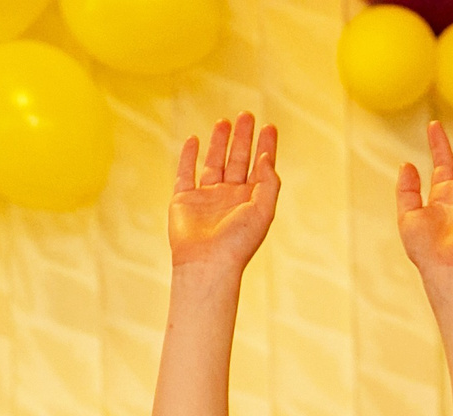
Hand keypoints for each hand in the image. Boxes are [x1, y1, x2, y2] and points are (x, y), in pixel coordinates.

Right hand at [169, 114, 279, 274]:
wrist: (207, 263)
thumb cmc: (238, 242)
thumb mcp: (262, 211)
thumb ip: (268, 182)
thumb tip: (266, 157)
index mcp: (250, 201)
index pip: (259, 167)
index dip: (265, 147)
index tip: (269, 127)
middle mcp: (229, 197)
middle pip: (237, 160)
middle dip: (242, 138)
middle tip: (246, 114)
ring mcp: (205, 198)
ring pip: (213, 163)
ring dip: (219, 142)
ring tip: (224, 121)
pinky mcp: (183, 201)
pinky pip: (185, 173)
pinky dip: (188, 156)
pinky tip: (193, 139)